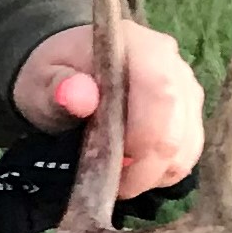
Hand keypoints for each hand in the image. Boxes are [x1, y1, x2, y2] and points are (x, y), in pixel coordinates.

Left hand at [10, 15, 204, 198]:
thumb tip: (80, 97)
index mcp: (139, 47)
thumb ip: (57, 88)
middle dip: (147, 167)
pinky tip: (135, 169)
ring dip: (156, 172)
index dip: (141, 141)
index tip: (111, 170)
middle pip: (178, 128)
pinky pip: (189, 150)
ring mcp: (186, 87)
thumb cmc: (53, 74)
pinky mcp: (190, 110)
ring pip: (188, 145)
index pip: (160, 97)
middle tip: (112, 184)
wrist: (66, 66)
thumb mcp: (41, 80)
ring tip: (119, 176)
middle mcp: (172, 63)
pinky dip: (164, 169)